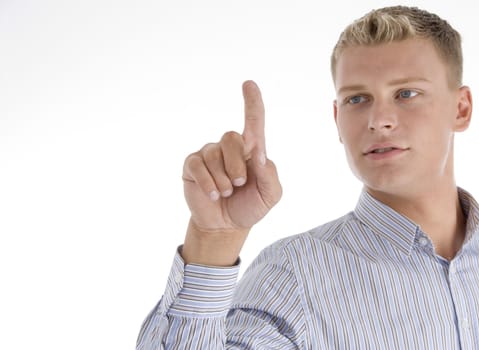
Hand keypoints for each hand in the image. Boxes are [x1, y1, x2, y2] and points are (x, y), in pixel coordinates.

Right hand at [181, 81, 281, 265]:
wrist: (226, 227)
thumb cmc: (250, 207)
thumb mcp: (270, 194)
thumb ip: (269, 173)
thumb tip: (257, 154)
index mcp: (252, 151)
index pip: (253, 122)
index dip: (252, 103)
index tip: (249, 84)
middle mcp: (230, 148)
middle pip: (232, 138)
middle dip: (237, 166)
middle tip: (239, 185)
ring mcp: (209, 155)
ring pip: (214, 155)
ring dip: (223, 180)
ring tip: (226, 193)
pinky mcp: (192, 165)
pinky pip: (198, 166)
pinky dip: (208, 184)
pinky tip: (213, 194)